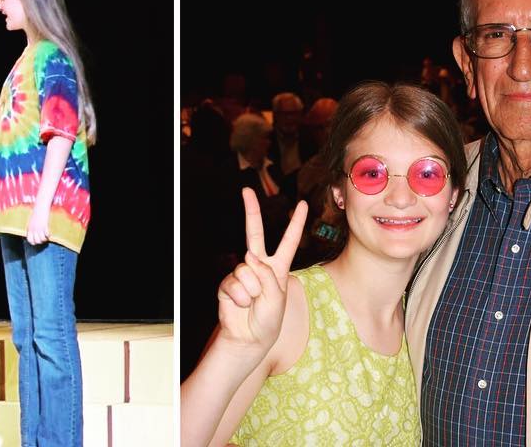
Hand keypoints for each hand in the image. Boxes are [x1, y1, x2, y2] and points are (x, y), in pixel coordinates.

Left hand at [26, 202, 49, 245]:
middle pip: (36, 241)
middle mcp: (34, 229)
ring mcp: (39, 228)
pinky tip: (49, 233)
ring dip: (45, 239)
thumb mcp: (32, 220)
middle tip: (43, 239)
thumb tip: (34, 233)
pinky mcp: (44, 225)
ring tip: (47, 236)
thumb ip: (32, 227)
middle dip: (40, 242)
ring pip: (42, 239)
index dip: (33, 242)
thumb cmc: (37, 212)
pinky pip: (46, 234)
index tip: (36, 241)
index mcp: (30, 228)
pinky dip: (48, 235)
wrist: (41, 205)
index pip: (29, 240)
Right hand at [215, 189, 307, 357]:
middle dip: (251, 210)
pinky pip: (233, 282)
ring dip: (252, 290)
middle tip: (246, 190)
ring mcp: (242, 272)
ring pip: (246, 269)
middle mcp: (259, 265)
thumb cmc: (268, 321)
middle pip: (254, 232)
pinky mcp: (228, 283)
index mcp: (278, 267)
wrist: (248, 339)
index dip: (296, 223)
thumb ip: (268, 276)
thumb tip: (249, 257)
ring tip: (253, 303)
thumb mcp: (278, 299)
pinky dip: (239, 296)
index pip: (288, 241)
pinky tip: (241, 305)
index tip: (303, 205)